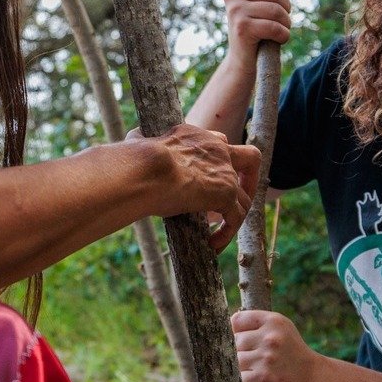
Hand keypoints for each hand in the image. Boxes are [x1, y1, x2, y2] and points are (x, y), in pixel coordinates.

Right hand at [140, 123, 258, 250]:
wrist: (145, 168)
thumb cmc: (133, 158)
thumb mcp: (137, 141)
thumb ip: (141, 142)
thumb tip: (133, 141)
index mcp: (196, 136)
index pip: (217, 143)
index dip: (215, 162)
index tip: (202, 179)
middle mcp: (217, 149)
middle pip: (248, 159)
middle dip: (247, 179)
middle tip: (233, 198)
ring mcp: (225, 171)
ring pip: (244, 196)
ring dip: (235, 215)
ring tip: (220, 233)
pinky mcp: (225, 193)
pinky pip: (236, 218)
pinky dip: (227, 233)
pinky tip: (212, 245)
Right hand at [223, 0, 299, 61]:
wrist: (244, 58)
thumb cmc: (258, 26)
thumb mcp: (269, 1)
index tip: (279, 1)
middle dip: (286, 7)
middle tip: (281, 19)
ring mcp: (235, 10)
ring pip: (276, 10)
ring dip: (286, 23)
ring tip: (280, 29)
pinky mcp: (241, 28)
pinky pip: (274, 27)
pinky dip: (283, 35)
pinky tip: (278, 39)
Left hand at [232, 309, 318, 381]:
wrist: (313, 377)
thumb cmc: (291, 352)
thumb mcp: (281, 329)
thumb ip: (257, 324)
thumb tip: (225, 326)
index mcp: (273, 321)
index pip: (236, 320)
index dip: (233, 331)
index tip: (239, 340)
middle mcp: (270, 337)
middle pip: (234, 341)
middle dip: (237, 350)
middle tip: (250, 357)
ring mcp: (266, 358)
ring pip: (235, 360)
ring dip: (240, 366)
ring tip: (252, 368)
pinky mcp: (263, 377)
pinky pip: (239, 377)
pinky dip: (242, 380)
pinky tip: (252, 379)